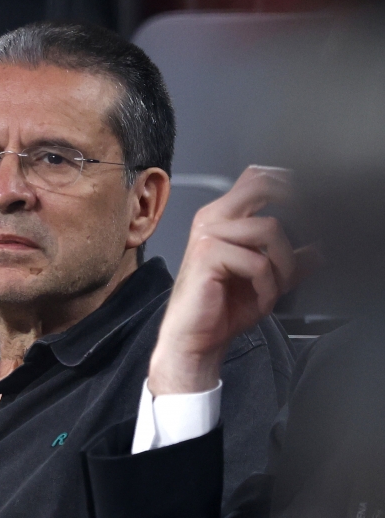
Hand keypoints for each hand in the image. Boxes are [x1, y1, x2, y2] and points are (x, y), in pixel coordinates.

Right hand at [149, 165, 310, 394]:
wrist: (196, 339)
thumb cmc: (221, 309)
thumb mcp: (267, 280)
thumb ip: (292, 261)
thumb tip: (321, 249)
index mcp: (224, 218)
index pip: (256, 179)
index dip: (287, 181)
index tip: (312, 200)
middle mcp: (213, 219)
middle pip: (261, 186)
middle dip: (294, 201)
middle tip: (312, 225)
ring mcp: (208, 234)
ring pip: (270, 229)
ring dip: (284, 264)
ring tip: (274, 288)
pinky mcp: (207, 255)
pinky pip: (257, 261)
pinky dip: (267, 286)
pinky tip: (258, 299)